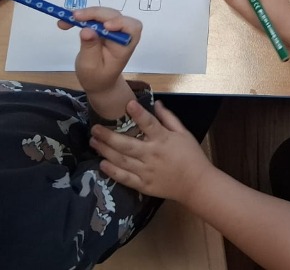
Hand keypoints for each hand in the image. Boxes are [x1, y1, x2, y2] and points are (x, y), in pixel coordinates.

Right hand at [60, 7, 141, 96]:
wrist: (98, 80)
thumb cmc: (97, 77)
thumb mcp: (91, 66)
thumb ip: (90, 48)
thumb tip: (86, 30)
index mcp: (125, 45)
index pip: (131, 27)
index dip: (120, 22)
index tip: (105, 26)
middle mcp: (122, 34)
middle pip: (114, 16)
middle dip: (95, 14)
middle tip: (74, 17)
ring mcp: (113, 28)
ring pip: (103, 13)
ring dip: (85, 14)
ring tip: (66, 20)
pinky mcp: (103, 26)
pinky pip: (94, 17)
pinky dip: (80, 18)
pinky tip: (65, 23)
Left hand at [91, 99, 212, 202]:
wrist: (196, 184)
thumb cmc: (191, 156)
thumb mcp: (184, 133)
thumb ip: (169, 118)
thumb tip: (157, 103)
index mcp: (163, 140)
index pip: (149, 124)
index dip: (138, 114)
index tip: (128, 104)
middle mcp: (152, 155)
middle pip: (126, 145)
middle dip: (108, 136)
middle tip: (94, 128)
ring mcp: (146, 171)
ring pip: (121, 161)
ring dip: (105, 151)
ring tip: (93, 142)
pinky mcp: (143, 185)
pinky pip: (124, 178)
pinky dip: (112, 171)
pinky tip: (102, 164)